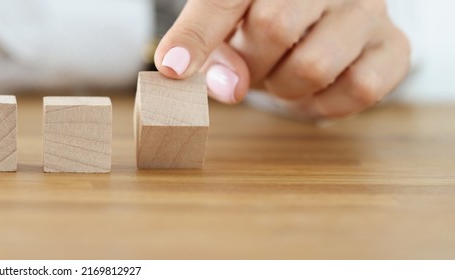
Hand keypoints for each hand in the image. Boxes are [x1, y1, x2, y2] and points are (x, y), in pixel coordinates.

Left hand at [155, 0, 410, 119]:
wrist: (324, 18)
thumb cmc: (265, 18)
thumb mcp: (228, 23)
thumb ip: (209, 45)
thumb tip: (215, 83)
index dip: (198, 35)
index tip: (174, 69)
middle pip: (273, 27)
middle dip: (249, 64)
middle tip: (252, 64)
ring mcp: (367, 10)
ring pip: (313, 65)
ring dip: (283, 88)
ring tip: (281, 74)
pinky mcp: (393, 47)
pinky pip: (358, 90)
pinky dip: (324, 105)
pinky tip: (311, 91)